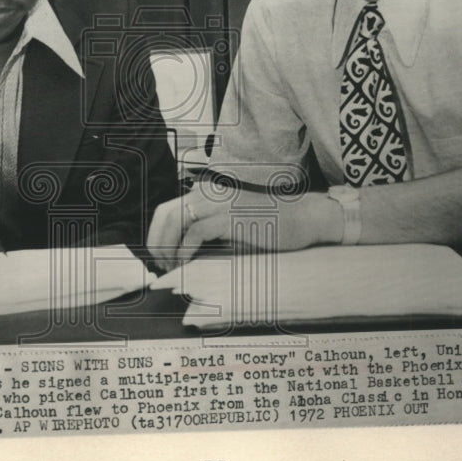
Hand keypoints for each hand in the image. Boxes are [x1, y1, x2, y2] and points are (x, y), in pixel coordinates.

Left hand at [146, 184, 341, 271]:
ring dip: (168, 248)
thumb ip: (208, 231)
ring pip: (176, 221)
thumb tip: (181, 251)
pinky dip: (185, 250)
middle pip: (166, 213)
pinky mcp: (230, 216)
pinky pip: (195, 233)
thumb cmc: (271, 226)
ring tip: (171, 267)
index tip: (159, 256)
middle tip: (160, 265)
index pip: (169, 209)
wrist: (304, 218)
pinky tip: (186, 263)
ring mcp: (220, 203)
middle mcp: (211, 193)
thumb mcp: (233, 226)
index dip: (157, 234)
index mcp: (209, 193)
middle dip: (156, 242)